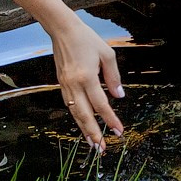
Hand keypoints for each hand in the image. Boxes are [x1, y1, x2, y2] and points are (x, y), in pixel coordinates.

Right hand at [0, 0, 123, 149]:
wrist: (63, 30)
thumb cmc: (87, 39)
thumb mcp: (107, 54)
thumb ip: (114, 77)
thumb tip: (119, 96)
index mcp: (87, 77)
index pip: (101, 104)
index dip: (110, 120)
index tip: (119, 132)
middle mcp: (74, 85)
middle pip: (85, 115)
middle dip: (94, 134)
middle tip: (101, 149)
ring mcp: (65, 86)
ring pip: (75, 113)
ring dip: (84, 130)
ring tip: (92, 144)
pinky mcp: (61, 85)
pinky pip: (70, 106)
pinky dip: (77, 118)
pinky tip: (82, 125)